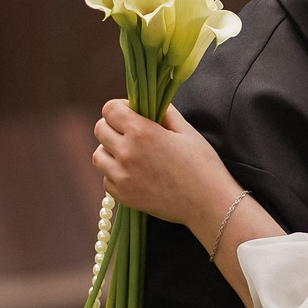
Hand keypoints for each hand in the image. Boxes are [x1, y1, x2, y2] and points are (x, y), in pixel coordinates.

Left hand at [93, 100, 236, 232]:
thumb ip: (164, 113)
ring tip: (130, 154)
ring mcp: (122, 176)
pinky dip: (116, 174)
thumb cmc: (203, 165)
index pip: (110, 110)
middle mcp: (127, 153)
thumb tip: (150, 104)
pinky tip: (135, 174)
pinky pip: (106, 178)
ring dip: (110, 151)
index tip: (130, 113)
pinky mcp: (123, 196)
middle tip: (130, 133)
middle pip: (100, 129)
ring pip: (98, 155)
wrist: (208, 203)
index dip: (119, 107)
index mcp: (143, 132)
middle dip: (113, 126)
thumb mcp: (187, 131)